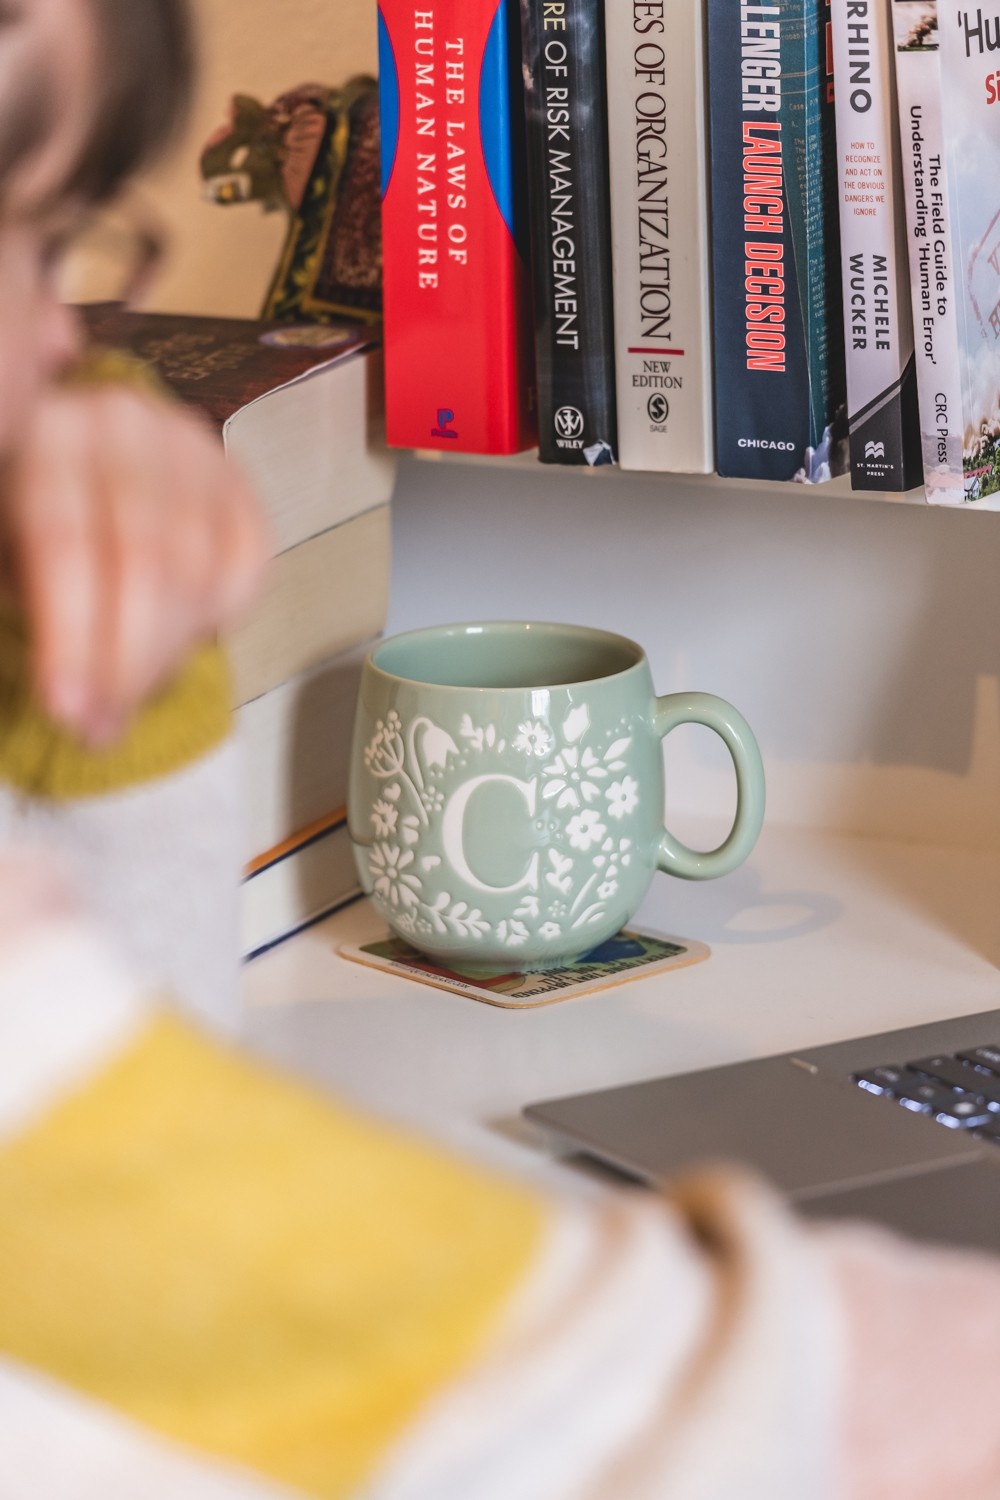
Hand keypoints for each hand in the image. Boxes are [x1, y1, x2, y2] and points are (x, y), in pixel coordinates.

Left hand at [1, 382, 269, 743]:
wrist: (78, 455)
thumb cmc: (29, 511)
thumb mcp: (10, 546)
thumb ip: (35, 599)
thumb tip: (77, 696)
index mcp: (51, 435)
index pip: (67, 544)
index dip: (70, 635)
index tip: (67, 709)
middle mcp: (129, 427)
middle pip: (145, 564)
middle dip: (126, 663)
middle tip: (102, 727)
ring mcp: (195, 450)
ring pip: (200, 574)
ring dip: (167, 658)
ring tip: (130, 701)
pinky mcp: (239, 482)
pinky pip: (247, 567)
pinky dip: (220, 617)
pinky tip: (179, 640)